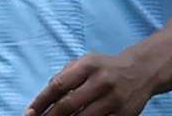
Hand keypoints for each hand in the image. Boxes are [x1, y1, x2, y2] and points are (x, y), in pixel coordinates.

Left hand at [26, 50, 158, 115]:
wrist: (142, 71)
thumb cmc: (106, 67)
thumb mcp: (86, 61)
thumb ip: (65, 74)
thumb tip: (45, 94)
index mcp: (89, 65)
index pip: (59, 85)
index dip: (41, 100)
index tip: (30, 112)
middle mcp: (101, 81)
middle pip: (68, 105)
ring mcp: (114, 100)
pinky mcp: (124, 115)